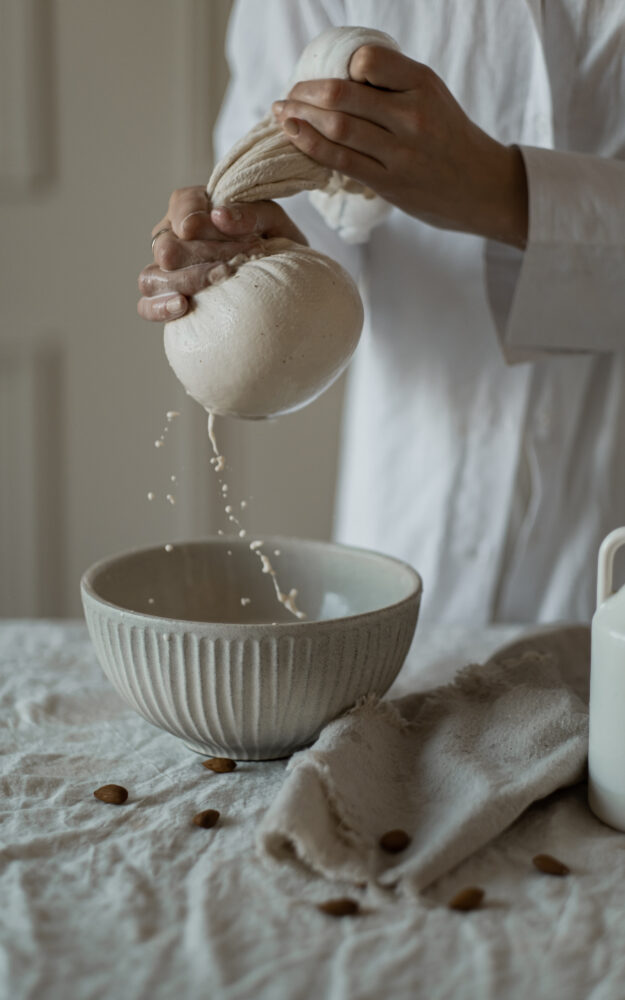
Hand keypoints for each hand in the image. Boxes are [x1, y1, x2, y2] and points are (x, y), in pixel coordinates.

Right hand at [137, 187, 306, 321]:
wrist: (284, 281)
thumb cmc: (273, 245)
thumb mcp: (273, 221)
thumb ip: (251, 212)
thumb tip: (220, 215)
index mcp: (195, 208)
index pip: (180, 204)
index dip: (190, 215)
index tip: (204, 224)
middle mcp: (174, 237)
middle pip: (166, 245)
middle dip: (202, 253)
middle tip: (234, 261)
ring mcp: (167, 270)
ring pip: (152, 275)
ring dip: (186, 279)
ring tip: (217, 280)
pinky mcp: (168, 299)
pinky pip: (147, 305)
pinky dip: (159, 306)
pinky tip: (182, 305)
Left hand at [272, 46, 527, 247]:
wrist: (480, 186)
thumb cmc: (448, 137)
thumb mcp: (430, 96)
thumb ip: (391, 84)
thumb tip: (338, 76)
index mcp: (422, 83)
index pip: (366, 60)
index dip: (340, 66)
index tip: (327, 76)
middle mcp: (411, 115)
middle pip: (342, 94)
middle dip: (305, 92)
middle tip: (288, 93)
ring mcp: (400, 152)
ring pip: (337, 127)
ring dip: (300, 118)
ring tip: (280, 113)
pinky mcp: (390, 182)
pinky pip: (340, 160)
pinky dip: (311, 145)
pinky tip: (294, 135)